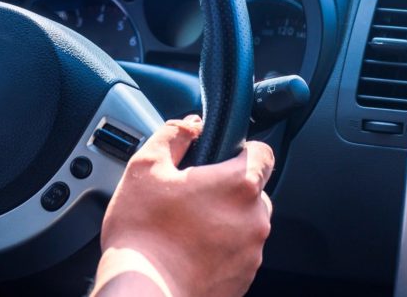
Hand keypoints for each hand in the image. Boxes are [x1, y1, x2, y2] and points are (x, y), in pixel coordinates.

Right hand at [93, 115, 274, 296]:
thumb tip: (191, 126)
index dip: (243, 150)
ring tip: (186, 227)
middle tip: (192, 196)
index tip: (221, 158)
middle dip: (227, 189)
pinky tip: (189, 251)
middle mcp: (255, 219)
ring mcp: (252, 254)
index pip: (264, 153)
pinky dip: (220, 249)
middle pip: (254, 191)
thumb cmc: (143, 234)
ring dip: (224, 220)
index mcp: (239, 185)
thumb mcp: (145, 167)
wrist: (143, 294)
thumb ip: (173, 135)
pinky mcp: (243, 280)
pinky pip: (238, 253)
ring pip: (245, 224)